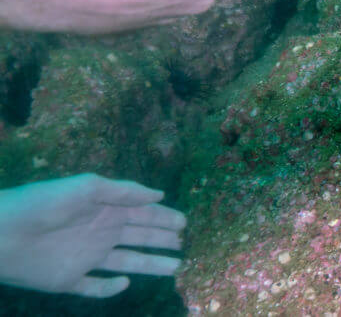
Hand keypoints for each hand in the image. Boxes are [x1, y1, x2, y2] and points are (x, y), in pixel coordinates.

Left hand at [0, 174, 185, 297]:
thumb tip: (159, 194)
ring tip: (176, 267)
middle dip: (163, 238)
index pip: (142, 213)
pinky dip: (110, 288)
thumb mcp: (88, 188)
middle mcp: (101, 232)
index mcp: (105, 209)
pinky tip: (124, 284)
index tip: (185, 222)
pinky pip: (96, 288)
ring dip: (151, 264)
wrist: (2, 233)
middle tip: (186, 242)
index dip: (164, 217)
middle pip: (140, 237)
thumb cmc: (44, 204)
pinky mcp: (71, 280)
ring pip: (127, 262)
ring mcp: (87, 257)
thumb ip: (124, 191)